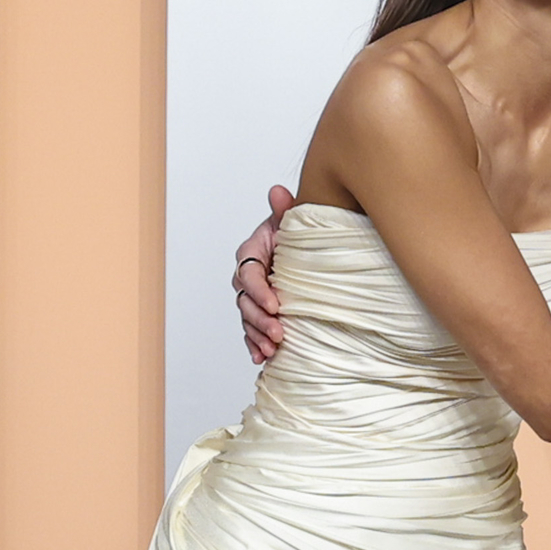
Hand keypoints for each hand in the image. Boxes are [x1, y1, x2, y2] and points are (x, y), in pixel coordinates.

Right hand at [234, 186, 295, 364]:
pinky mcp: (258, 313)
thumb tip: (279, 191)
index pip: (248, 274)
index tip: (274, 304)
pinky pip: (250, 331)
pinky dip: (254, 345)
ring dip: (257, 335)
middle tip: (278, 332)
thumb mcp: (292, 222)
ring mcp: (251, 297)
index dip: (259, 291)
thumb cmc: (295, 236)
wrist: (305, 253)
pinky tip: (261, 358)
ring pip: (247, 319)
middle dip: (260, 319)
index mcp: (251, 253)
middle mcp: (246, 277)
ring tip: (272, 349)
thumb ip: (284, 210)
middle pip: (245, 301)